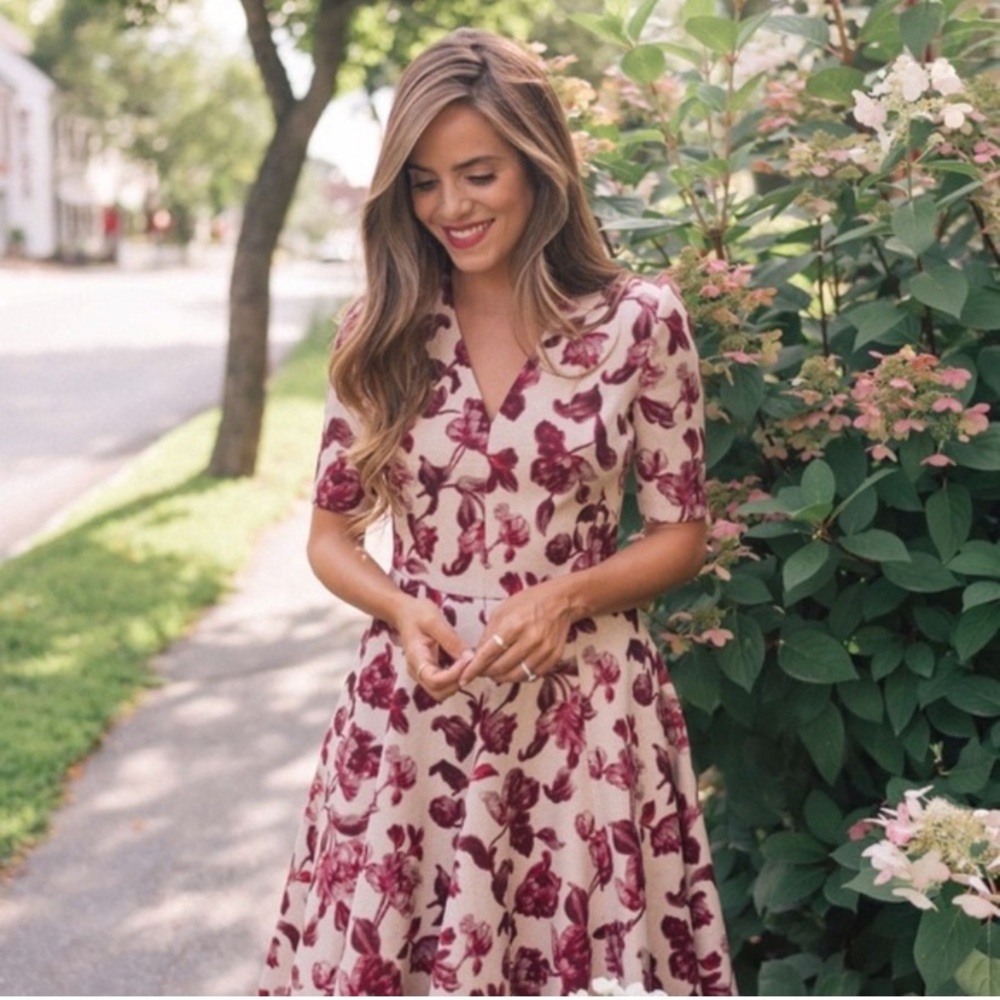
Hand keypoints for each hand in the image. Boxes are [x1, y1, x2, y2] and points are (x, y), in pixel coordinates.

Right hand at [396, 596, 472, 700]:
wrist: (404, 612)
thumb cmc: (416, 613)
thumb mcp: (435, 621)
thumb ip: (452, 640)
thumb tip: (470, 657)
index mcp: (416, 658)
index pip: (434, 681)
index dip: (454, 675)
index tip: (467, 660)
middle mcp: (417, 671)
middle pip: (439, 692)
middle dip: (458, 682)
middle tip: (471, 663)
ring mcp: (422, 674)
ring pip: (442, 691)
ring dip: (458, 681)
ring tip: (468, 661)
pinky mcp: (429, 671)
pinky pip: (444, 683)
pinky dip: (456, 677)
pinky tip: (463, 662)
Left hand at [459, 581, 574, 686]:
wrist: (561, 601)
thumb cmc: (528, 602)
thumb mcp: (502, 611)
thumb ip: (489, 634)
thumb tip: (477, 656)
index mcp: (513, 625)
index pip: (488, 654)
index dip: (474, 669)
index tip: (464, 678)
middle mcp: (530, 639)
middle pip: (501, 668)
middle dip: (487, 672)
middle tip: (482, 670)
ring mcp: (544, 650)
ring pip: (516, 676)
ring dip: (502, 677)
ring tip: (496, 671)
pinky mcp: (554, 657)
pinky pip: (532, 675)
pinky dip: (519, 675)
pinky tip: (514, 668)